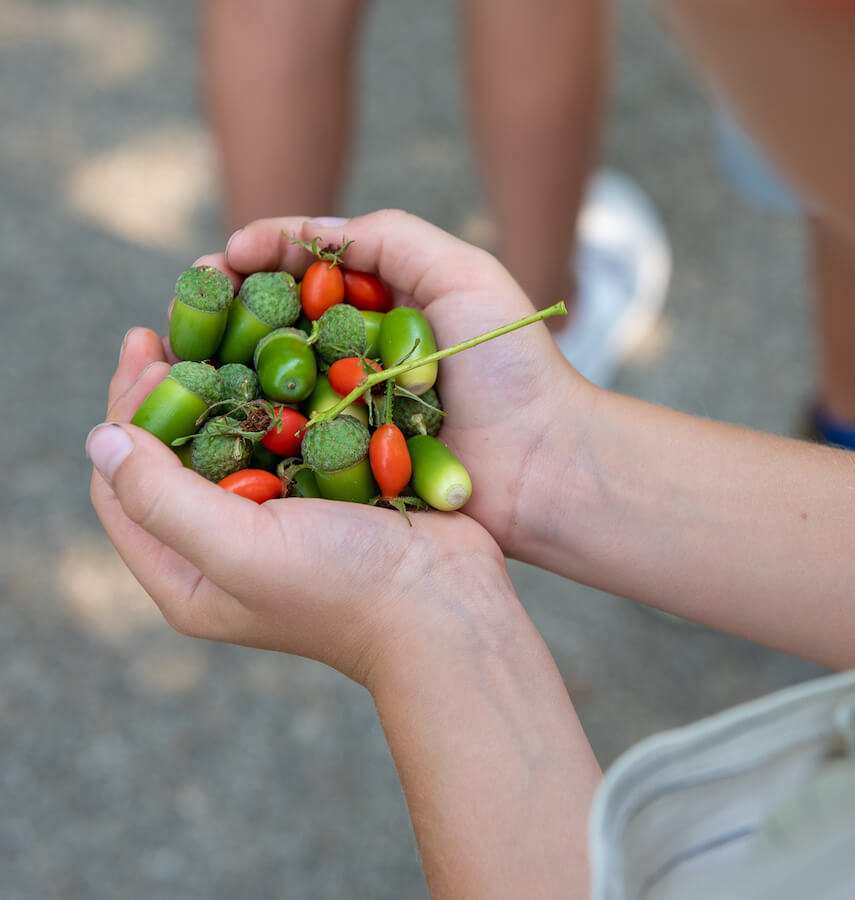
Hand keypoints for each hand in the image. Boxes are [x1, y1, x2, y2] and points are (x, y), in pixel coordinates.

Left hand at [89, 327, 517, 689]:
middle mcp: (225, 547)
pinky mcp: (328, 495)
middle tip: (169, 331)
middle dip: (167, 392)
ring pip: (230, 439)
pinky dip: (279, 394)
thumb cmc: (344, 586)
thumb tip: (101, 439)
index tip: (147, 353)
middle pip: (171, 458)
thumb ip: (161, 497)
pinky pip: (286, 436)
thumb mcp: (237, 548)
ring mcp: (279, 520)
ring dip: (222, 385)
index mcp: (187, 575)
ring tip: (220, 330)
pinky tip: (284, 356)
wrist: (449, 605)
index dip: (124, 417)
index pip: (123, 488)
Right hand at [199, 211, 594, 554]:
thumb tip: (303, 232)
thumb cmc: (513, 366)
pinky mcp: (346, 462)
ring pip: (273, 376)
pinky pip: (288, 435)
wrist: (545, 465)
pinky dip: (250, 419)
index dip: (264, 254)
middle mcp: (361, 353)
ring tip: (184, 349)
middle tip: (189, 299)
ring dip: (225, 360)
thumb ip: (393, 237)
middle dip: (229, 305)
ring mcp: (350, 408)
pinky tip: (212, 407)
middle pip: (279, 319)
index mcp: (387, 303)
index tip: (226, 256)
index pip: (309, 268)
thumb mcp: (465, 274)